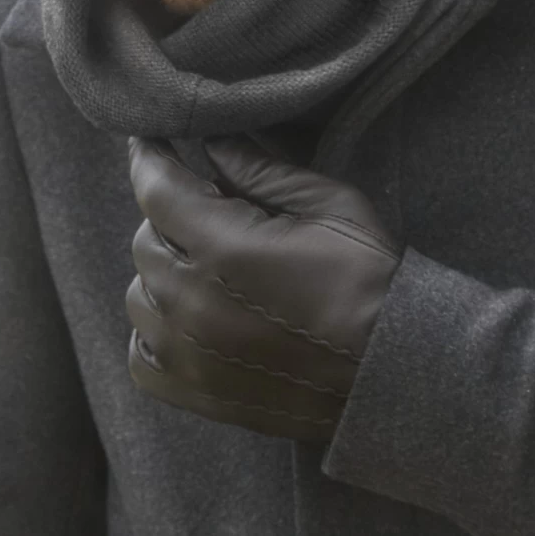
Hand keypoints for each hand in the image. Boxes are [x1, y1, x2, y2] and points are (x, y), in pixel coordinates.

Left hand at [125, 132, 401, 442]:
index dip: (148, 157)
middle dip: (168, 214)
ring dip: (162, 272)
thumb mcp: (328, 204)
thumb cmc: (370, 280)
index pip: (156, 189)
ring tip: (202, 263)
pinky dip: (155, 331)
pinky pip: (142, 357)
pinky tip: (188, 315)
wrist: (395, 371)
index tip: (148, 140)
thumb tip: (212, 143)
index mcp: (224, 249)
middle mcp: (194, 304)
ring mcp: (191, 356)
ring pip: (139, 297)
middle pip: (145, 241)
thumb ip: (261, 171)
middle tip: (205, 205)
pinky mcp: (198, 395)